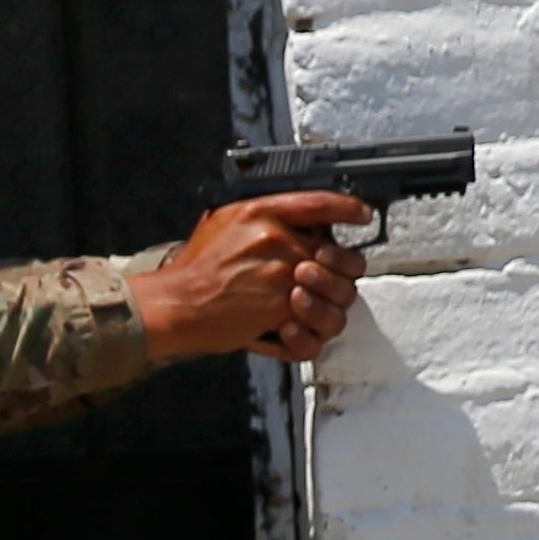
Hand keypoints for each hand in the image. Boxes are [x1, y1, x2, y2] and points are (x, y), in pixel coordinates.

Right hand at [127, 190, 370, 364]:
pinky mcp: (281, 310)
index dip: (348, 209)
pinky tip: (291, 328)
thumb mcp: (224, 221)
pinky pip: (316, 329)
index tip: (362, 215)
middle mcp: (279, 241)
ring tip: (304, 308)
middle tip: (327, 280)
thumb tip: (296, 222)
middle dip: (343, 273)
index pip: (320, 204)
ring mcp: (284, 277)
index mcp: (264, 213)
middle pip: (344, 257)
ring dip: (328, 307)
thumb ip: (263, 218)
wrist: (176, 303)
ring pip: (339, 296)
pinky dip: (307, 335)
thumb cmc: (196, 269)